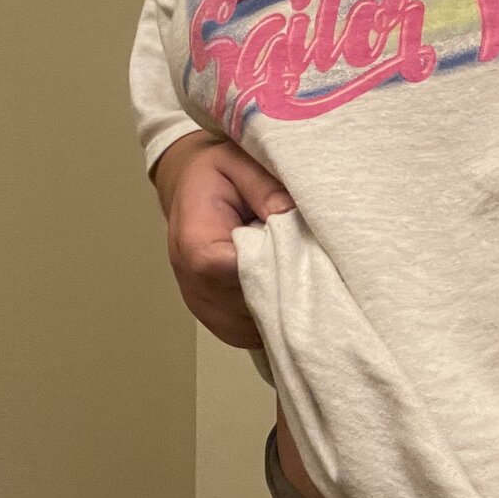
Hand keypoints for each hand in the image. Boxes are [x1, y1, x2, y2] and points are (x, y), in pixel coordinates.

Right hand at [151, 129, 294, 348]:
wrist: (185, 186)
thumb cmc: (212, 175)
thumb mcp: (238, 163)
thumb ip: (265, 188)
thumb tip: (292, 215)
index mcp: (197, 246)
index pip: (244, 276)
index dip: (280, 272)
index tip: (307, 260)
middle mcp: (194, 283)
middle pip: (252, 308)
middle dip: (286, 294)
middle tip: (313, 272)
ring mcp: (201, 306)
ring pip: (252, 329)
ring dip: (278, 311)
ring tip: (294, 280)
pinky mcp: (212, 318)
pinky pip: (246, 334)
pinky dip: (268, 321)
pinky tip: (280, 295)